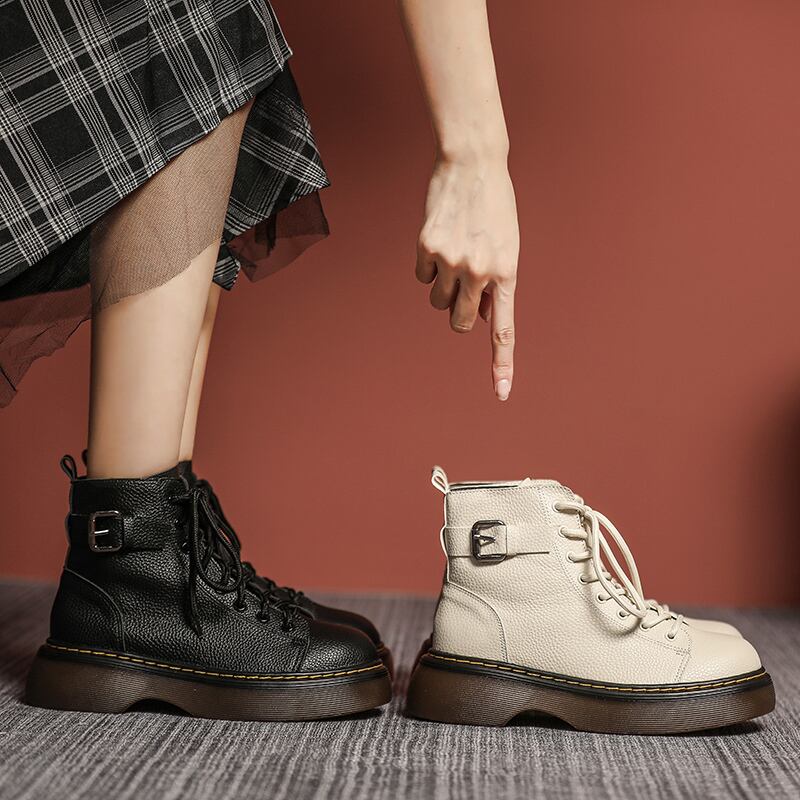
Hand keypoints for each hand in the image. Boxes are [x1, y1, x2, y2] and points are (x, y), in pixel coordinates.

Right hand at [416, 156, 518, 399]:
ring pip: (437, 301)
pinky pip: (421, 277)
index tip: (501, 393)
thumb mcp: (508, 246)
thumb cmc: (494, 206)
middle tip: (465, 288)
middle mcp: (480, 272)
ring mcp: (452, 261)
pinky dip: (428, 266)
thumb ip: (497, 284)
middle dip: (460, 314)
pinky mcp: (427, 249)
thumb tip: (480, 315)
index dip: (502, 364)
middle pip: (460, 322)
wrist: (473, 163)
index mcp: (507, 273)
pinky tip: (440, 240)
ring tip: (455, 253)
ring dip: (443, 287)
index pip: (503, 329)